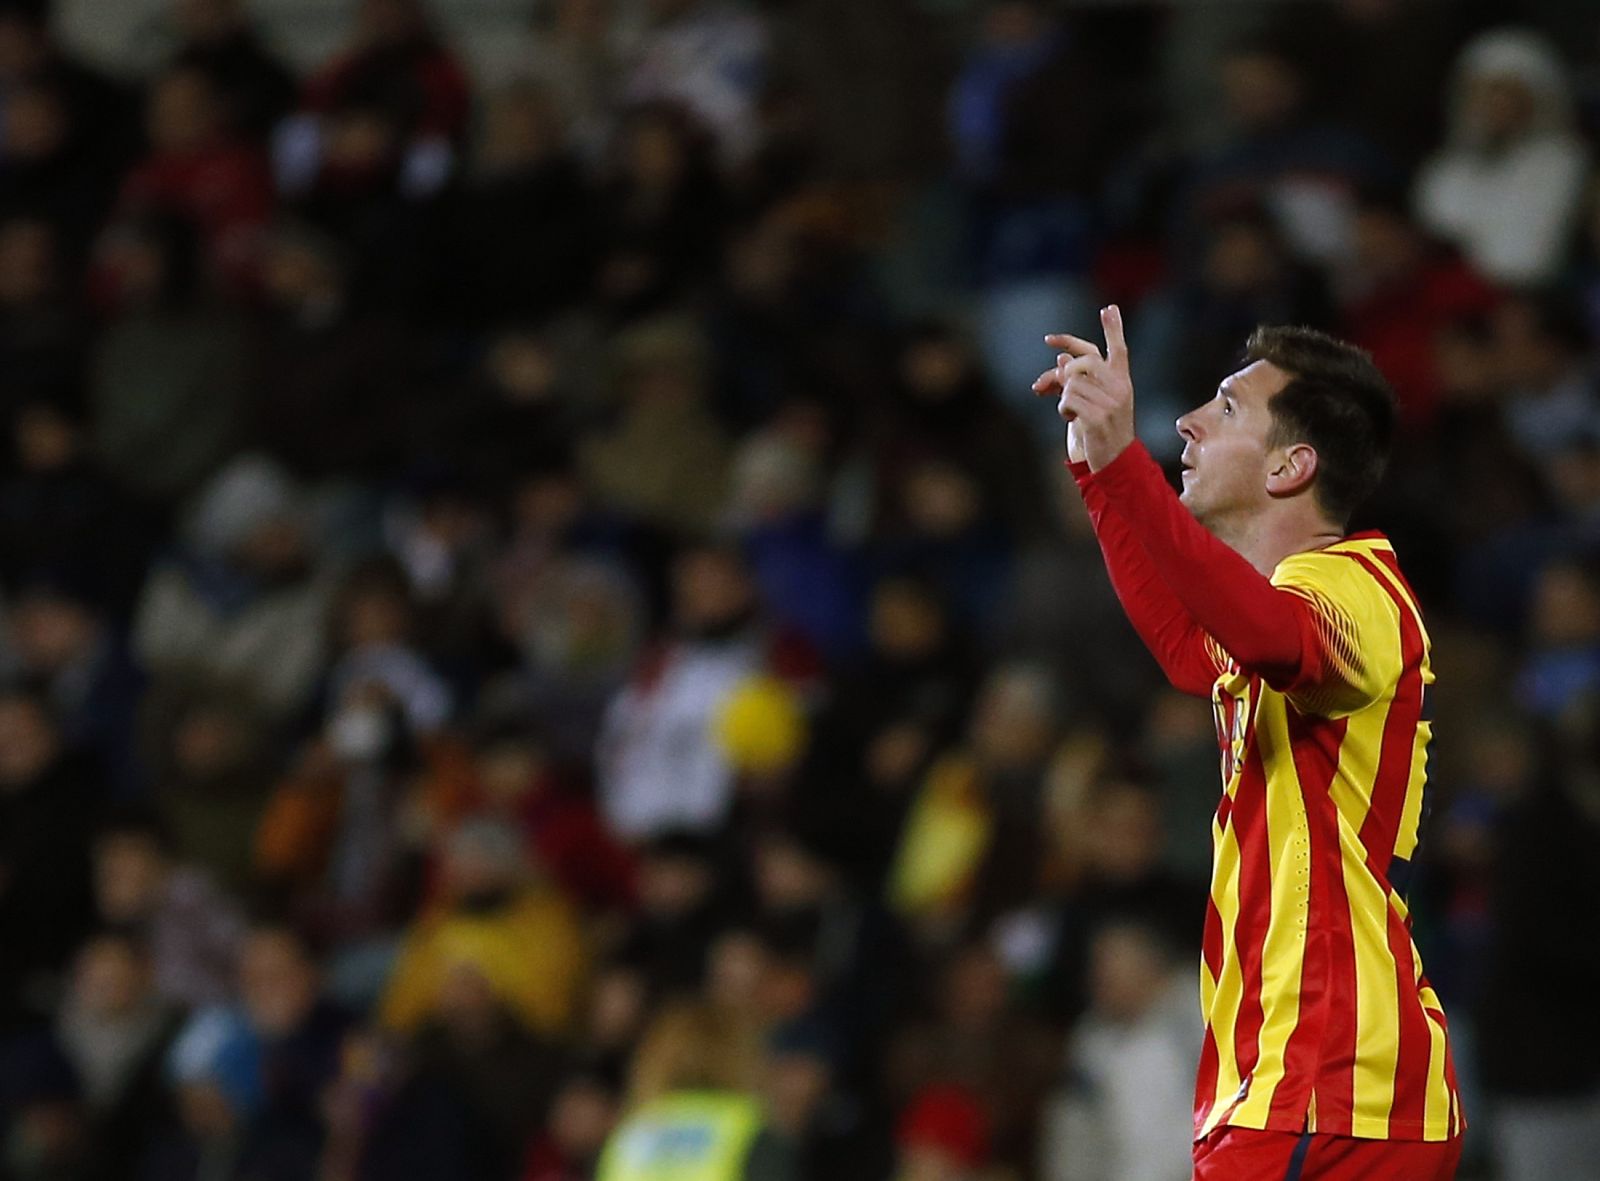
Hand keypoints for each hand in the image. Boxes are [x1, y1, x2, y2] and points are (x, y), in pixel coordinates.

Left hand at [1032, 305, 1136, 470]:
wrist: (1114, 462)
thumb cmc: (1100, 430)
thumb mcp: (1093, 402)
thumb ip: (1079, 380)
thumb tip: (1060, 359)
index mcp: (1122, 382)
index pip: (1118, 349)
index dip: (1113, 328)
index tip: (1109, 308)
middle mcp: (1120, 389)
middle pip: (1085, 362)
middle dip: (1064, 371)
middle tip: (1048, 385)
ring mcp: (1111, 403)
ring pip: (1072, 382)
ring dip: (1062, 397)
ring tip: (1070, 413)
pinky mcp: (1098, 418)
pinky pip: (1068, 400)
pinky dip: (1062, 409)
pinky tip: (1069, 419)